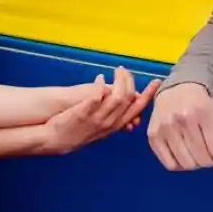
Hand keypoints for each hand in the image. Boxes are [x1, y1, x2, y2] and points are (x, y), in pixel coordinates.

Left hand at [41, 68, 159, 154]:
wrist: (56, 141)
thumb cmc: (78, 131)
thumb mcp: (101, 128)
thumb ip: (114, 117)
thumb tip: (125, 103)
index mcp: (116, 124)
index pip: (138, 109)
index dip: (149, 95)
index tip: (156, 82)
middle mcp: (109, 122)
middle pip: (129, 100)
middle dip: (131, 82)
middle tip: (125, 70)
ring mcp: (97, 118)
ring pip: (116, 98)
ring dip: (119, 81)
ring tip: (116, 70)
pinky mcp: (83, 114)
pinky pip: (96, 99)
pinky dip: (100, 86)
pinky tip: (100, 78)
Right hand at [146, 82, 212, 172]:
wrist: (175, 91)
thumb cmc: (202, 105)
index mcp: (204, 111)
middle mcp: (183, 119)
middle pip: (202, 159)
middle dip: (210, 161)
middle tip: (210, 156)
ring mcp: (165, 128)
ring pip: (186, 164)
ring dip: (195, 164)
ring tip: (197, 156)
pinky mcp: (153, 136)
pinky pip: (170, 164)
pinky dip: (180, 165)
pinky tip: (184, 156)